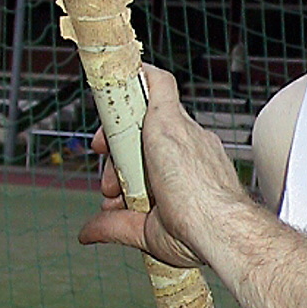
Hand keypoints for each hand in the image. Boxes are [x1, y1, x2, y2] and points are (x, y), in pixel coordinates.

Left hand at [78, 66, 244, 269]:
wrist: (217, 227)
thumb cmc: (199, 233)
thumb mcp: (147, 230)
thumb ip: (116, 225)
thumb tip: (89, 231)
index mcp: (191, 166)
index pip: (155, 150)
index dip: (127, 164)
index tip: (114, 186)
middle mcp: (191, 143)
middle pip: (144, 133)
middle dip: (117, 157)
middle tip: (108, 185)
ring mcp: (183, 129)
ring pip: (142, 115)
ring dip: (117, 137)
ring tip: (110, 177)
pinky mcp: (170, 118)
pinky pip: (157, 83)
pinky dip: (140, 76)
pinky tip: (120, 74)